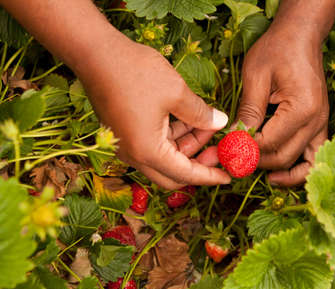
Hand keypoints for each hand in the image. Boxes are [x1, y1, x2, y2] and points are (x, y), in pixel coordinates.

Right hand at [79, 39, 230, 188]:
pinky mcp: (124, 132)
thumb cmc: (135, 72)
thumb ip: (201, 114)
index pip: (185, 174)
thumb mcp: (176, 93)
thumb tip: (220, 123)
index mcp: (147, 151)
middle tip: (219, 150)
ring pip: (164, 157)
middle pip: (172, 173)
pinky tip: (190, 118)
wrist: (94, 53)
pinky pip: (153, 144)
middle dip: (198, 163)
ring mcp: (126, 144)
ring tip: (209, 125)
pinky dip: (173, 136)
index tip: (228, 176)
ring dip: (187, 145)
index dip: (209, 176)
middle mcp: (134, 154)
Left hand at [237, 23, 328, 186]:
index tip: (222, 151)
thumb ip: (248, 111)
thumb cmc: (277, 50)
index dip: (242, 150)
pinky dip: (297, 170)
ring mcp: (321, 125)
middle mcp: (316, 122)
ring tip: (252, 169)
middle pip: (282, 157)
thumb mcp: (255, 76)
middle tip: (228, 160)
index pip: (268, 143)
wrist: (300, 37)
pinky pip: (312, 157)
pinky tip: (277, 173)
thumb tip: (233, 140)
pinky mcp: (318, 126)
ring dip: (276, 172)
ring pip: (300, 164)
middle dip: (253, 162)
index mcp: (301, 109)